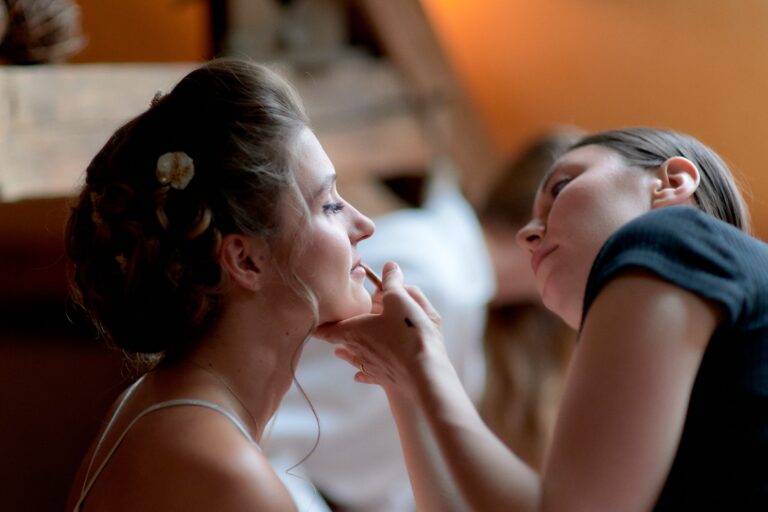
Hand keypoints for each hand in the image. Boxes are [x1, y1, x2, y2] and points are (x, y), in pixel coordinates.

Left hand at [313, 261, 445, 396]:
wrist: (424, 374)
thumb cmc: (407, 334)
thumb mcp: (400, 299)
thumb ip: (392, 282)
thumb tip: (389, 266)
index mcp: (355, 330)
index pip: (328, 328)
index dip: (320, 324)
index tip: (312, 323)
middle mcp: (358, 350)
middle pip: (340, 342)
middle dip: (336, 335)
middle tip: (329, 331)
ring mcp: (371, 367)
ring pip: (352, 359)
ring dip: (346, 354)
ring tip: (339, 352)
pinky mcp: (386, 379)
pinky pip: (368, 376)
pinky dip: (362, 374)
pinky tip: (357, 376)